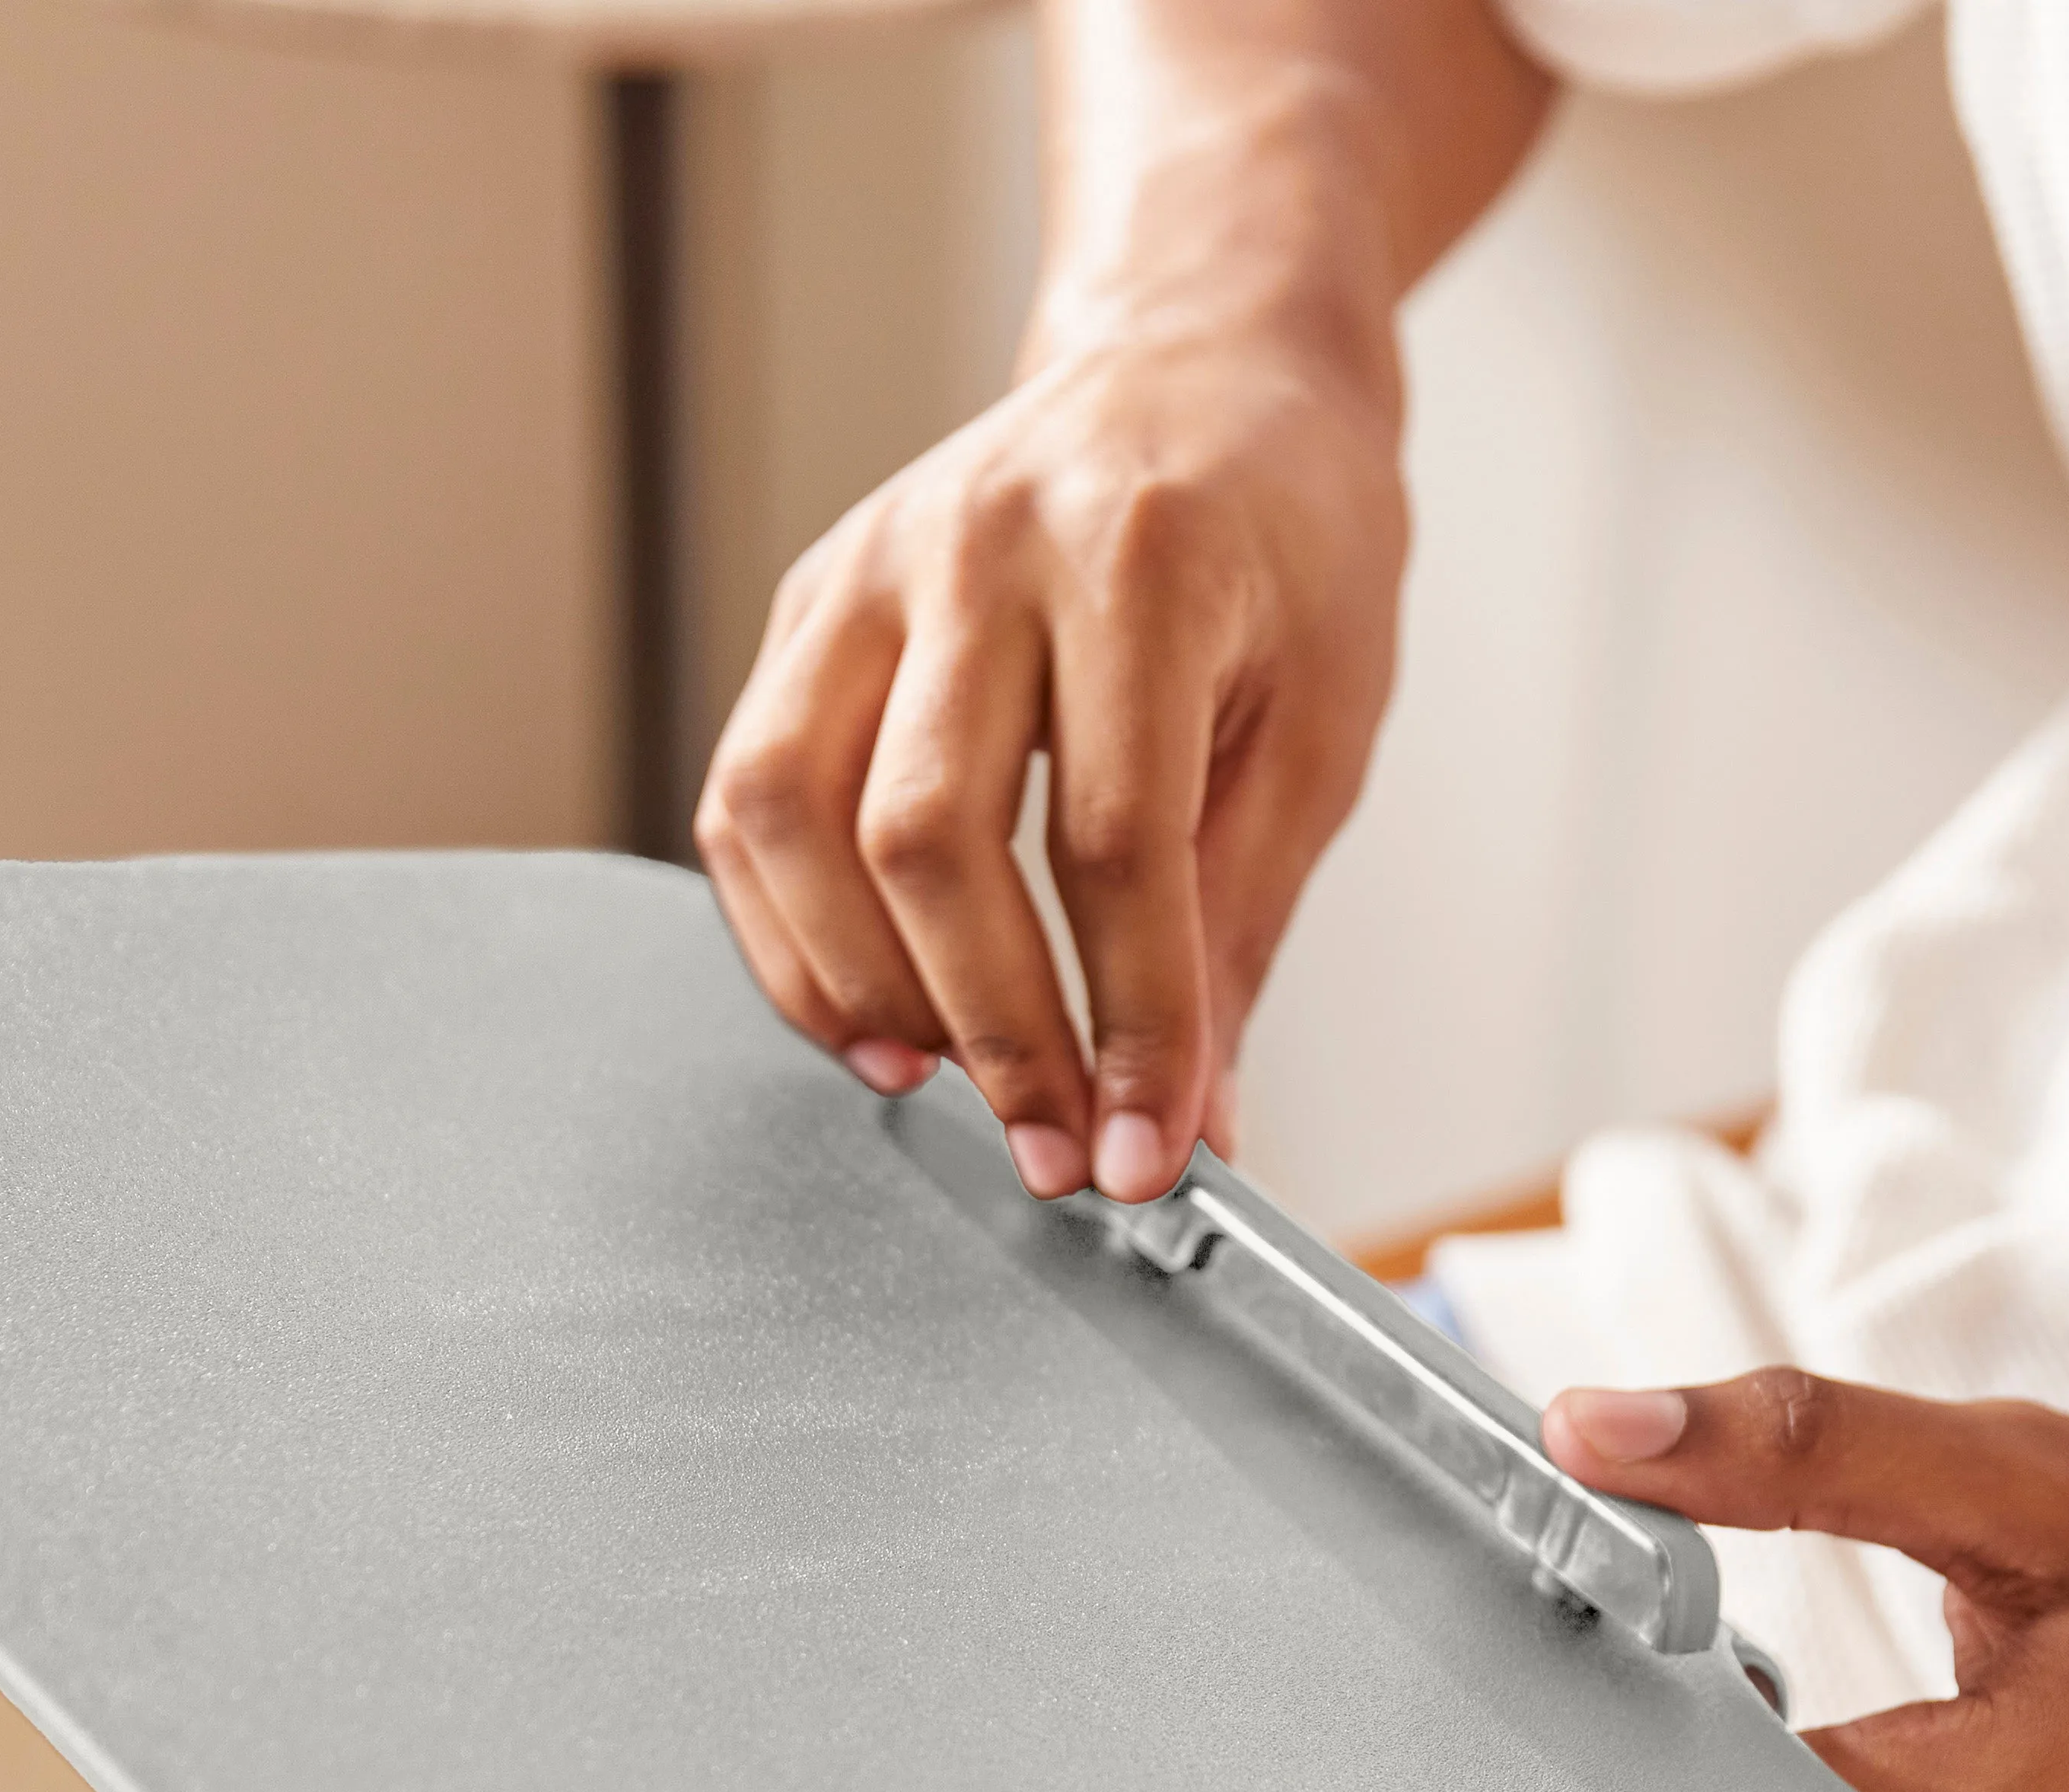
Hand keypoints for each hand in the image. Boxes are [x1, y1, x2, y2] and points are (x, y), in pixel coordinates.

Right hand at [698, 317, 1403, 1201]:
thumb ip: (1237, 927)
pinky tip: (870, 1015)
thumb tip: (1192, 1118)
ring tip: (947, 1088)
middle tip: (1052, 1149)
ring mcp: (870, 569)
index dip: (1128, 1023)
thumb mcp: (1320, 727)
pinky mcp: (811, 606)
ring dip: (862, 990)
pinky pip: (747, 795)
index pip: (1113, 843)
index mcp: (1143, 561)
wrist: (1206, 364)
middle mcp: (981, 548)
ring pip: (791, 813)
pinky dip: (791, 933)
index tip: (1145, 1149)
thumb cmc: (1286, 536)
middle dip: (993, 1031)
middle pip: (928, 836)